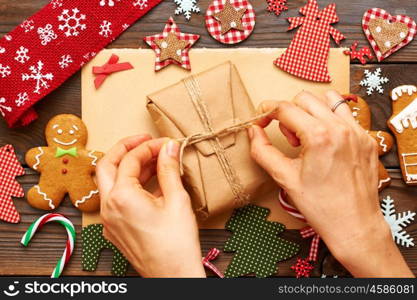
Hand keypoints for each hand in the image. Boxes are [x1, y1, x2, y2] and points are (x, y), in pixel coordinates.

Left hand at [96, 135, 205, 277]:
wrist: (173, 275)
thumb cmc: (176, 244)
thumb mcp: (177, 200)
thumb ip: (169, 169)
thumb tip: (169, 147)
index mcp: (122, 197)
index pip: (130, 160)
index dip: (150, 147)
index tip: (166, 144)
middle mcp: (109, 207)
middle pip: (106, 165)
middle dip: (125, 149)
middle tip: (146, 141)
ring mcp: (109, 219)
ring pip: (110, 182)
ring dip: (129, 167)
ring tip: (154, 161)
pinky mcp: (115, 229)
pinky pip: (116, 199)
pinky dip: (129, 185)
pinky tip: (150, 183)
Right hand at [248, 91, 412, 276]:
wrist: (354, 224)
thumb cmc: (320, 206)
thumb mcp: (284, 178)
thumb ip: (262, 150)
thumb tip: (253, 131)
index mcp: (319, 136)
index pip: (285, 108)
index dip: (267, 110)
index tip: (261, 119)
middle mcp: (341, 128)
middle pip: (305, 98)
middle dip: (289, 113)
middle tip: (289, 139)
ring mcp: (357, 132)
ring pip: (328, 100)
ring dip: (311, 111)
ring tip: (308, 136)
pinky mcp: (366, 139)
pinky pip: (346, 114)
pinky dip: (331, 119)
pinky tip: (325, 141)